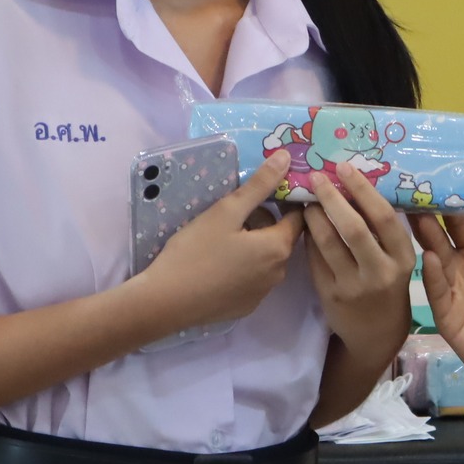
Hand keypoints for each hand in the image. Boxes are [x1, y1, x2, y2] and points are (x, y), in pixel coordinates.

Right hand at [142, 151, 306, 328]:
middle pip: (280, 238)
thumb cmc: (196, 250)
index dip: (284, 201)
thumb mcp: (227, 210)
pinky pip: (253, 278)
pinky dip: (243, 266)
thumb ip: (259, 185)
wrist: (165, 302)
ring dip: (253, 243)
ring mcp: (262, 293)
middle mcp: (279, 273)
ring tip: (221, 235)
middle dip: (263, 221)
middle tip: (233, 211)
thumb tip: (286, 158)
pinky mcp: (246, 306)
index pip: (297, 217)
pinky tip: (217, 262)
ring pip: (266, 258)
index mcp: (278, 248)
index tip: (264, 190)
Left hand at [303, 162, 415, 367]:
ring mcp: (353, 286)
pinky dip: (308, 237)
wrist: (376, 334)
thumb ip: (383, 231)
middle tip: (316, 177)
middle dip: (332, 198)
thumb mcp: (397, 261)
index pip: (384, 218)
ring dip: (313, 216)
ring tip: (306, 199)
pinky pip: (315, 259)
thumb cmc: (388, 287)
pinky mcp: (330, 295)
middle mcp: (380, 272)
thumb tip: (357, 186)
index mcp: (403, 258)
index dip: (363, 190)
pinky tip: (303, 223)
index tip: (345, 168)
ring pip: (328, 243)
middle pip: (353, 228)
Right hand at [410, 189, 463, 407]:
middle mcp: (462, 267)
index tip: (439, 174)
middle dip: (428, 213)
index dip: (453, 201)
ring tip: (413, 213)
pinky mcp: (448, 315)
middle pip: (440, 235)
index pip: (463, 222)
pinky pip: (438, 292)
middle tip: (412, 185)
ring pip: (433, 258)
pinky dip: (433, 275)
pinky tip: (429, 258)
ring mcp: (451, 290)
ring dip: (424, 238)